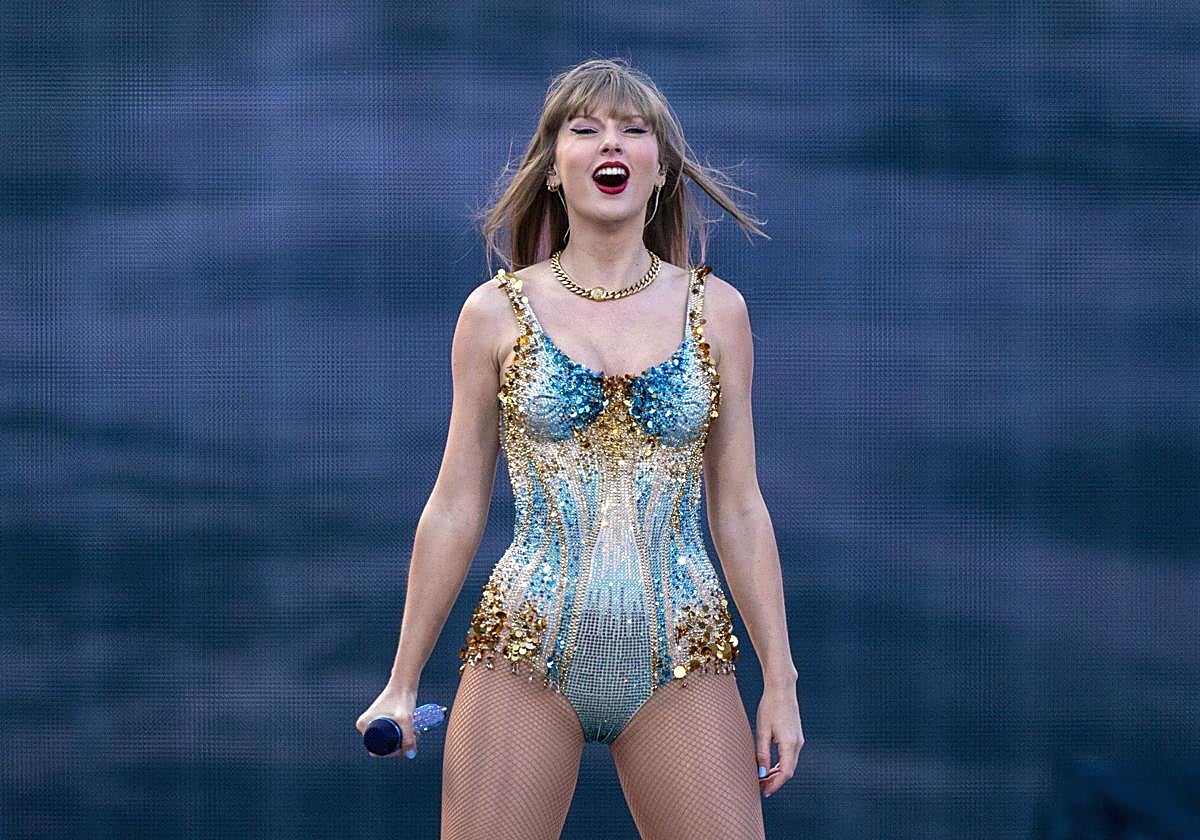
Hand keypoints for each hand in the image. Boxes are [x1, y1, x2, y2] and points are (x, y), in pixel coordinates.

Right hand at [356, 682, 419, 758]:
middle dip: (398, 746)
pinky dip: (400, 734)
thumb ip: (408, 738)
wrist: (405, 682)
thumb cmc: (402, 698)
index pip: (375, 750)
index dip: (391, 753)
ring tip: (415, 733)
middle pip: (382, 745)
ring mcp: (374, 721)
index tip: (405, 748)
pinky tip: (412, 732)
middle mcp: (365, 724)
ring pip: (388, 739)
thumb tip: (410, 754)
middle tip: (413, 739)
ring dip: (402, 740)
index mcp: (363, 726)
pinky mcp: (382, 718)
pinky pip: (389, 732)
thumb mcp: (405, 720)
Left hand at [755, 683, 803, 797]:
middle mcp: (798, 744)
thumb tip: (762, 773)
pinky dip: (780, 764)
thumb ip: (762, 753)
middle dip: (775, 781)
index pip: (785, 773)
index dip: (775, 785)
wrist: (782, 689)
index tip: (764, 792)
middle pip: (788, 771)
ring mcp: (798, 740)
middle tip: (760, 787)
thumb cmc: (770, 707)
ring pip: (790, 764)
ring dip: (777, 773)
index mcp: (790, 744)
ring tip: (762, 778)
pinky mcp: (796, 736)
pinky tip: (769, 766)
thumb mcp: (762, 731)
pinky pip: (790, 756)